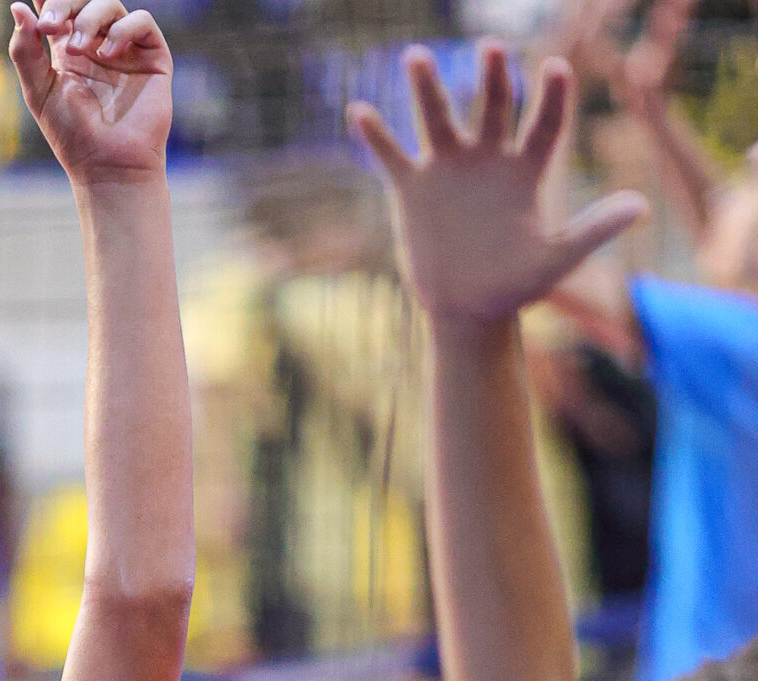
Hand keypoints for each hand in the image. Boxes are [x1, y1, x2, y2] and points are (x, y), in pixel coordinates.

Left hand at [9, 3, 172, 188]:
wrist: (108, 166)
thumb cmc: (72, 136)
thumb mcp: (39, 91)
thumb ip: (25, 51)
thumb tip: (18, 8)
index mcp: (67, 49)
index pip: (58, 7)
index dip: (50, 0)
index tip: (40, 10)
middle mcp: (96, 43)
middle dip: (64, 3)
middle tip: (49, 23)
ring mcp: (124, 48)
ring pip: (109, 4)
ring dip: (89, 18)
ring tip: (77, 48)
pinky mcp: (151, 56)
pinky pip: (141, 21)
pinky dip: (122, 30)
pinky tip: (107, 54)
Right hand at [349, 46, 644, 325]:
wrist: (468, 310)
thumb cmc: (516, 286)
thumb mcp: (557, 260)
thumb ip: (595, 229)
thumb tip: (641, 207)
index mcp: (526, 169)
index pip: (544, 123)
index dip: (551, 97)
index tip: (555, 69)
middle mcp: (488, 158)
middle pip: (493, 106)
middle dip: (493, 78)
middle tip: (493, 48)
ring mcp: (449, 169)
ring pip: (437, 117)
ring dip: (426, 87)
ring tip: (416, 56)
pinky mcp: (414, 189)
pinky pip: (392, 155)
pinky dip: (375, 136)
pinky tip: (359, 110)